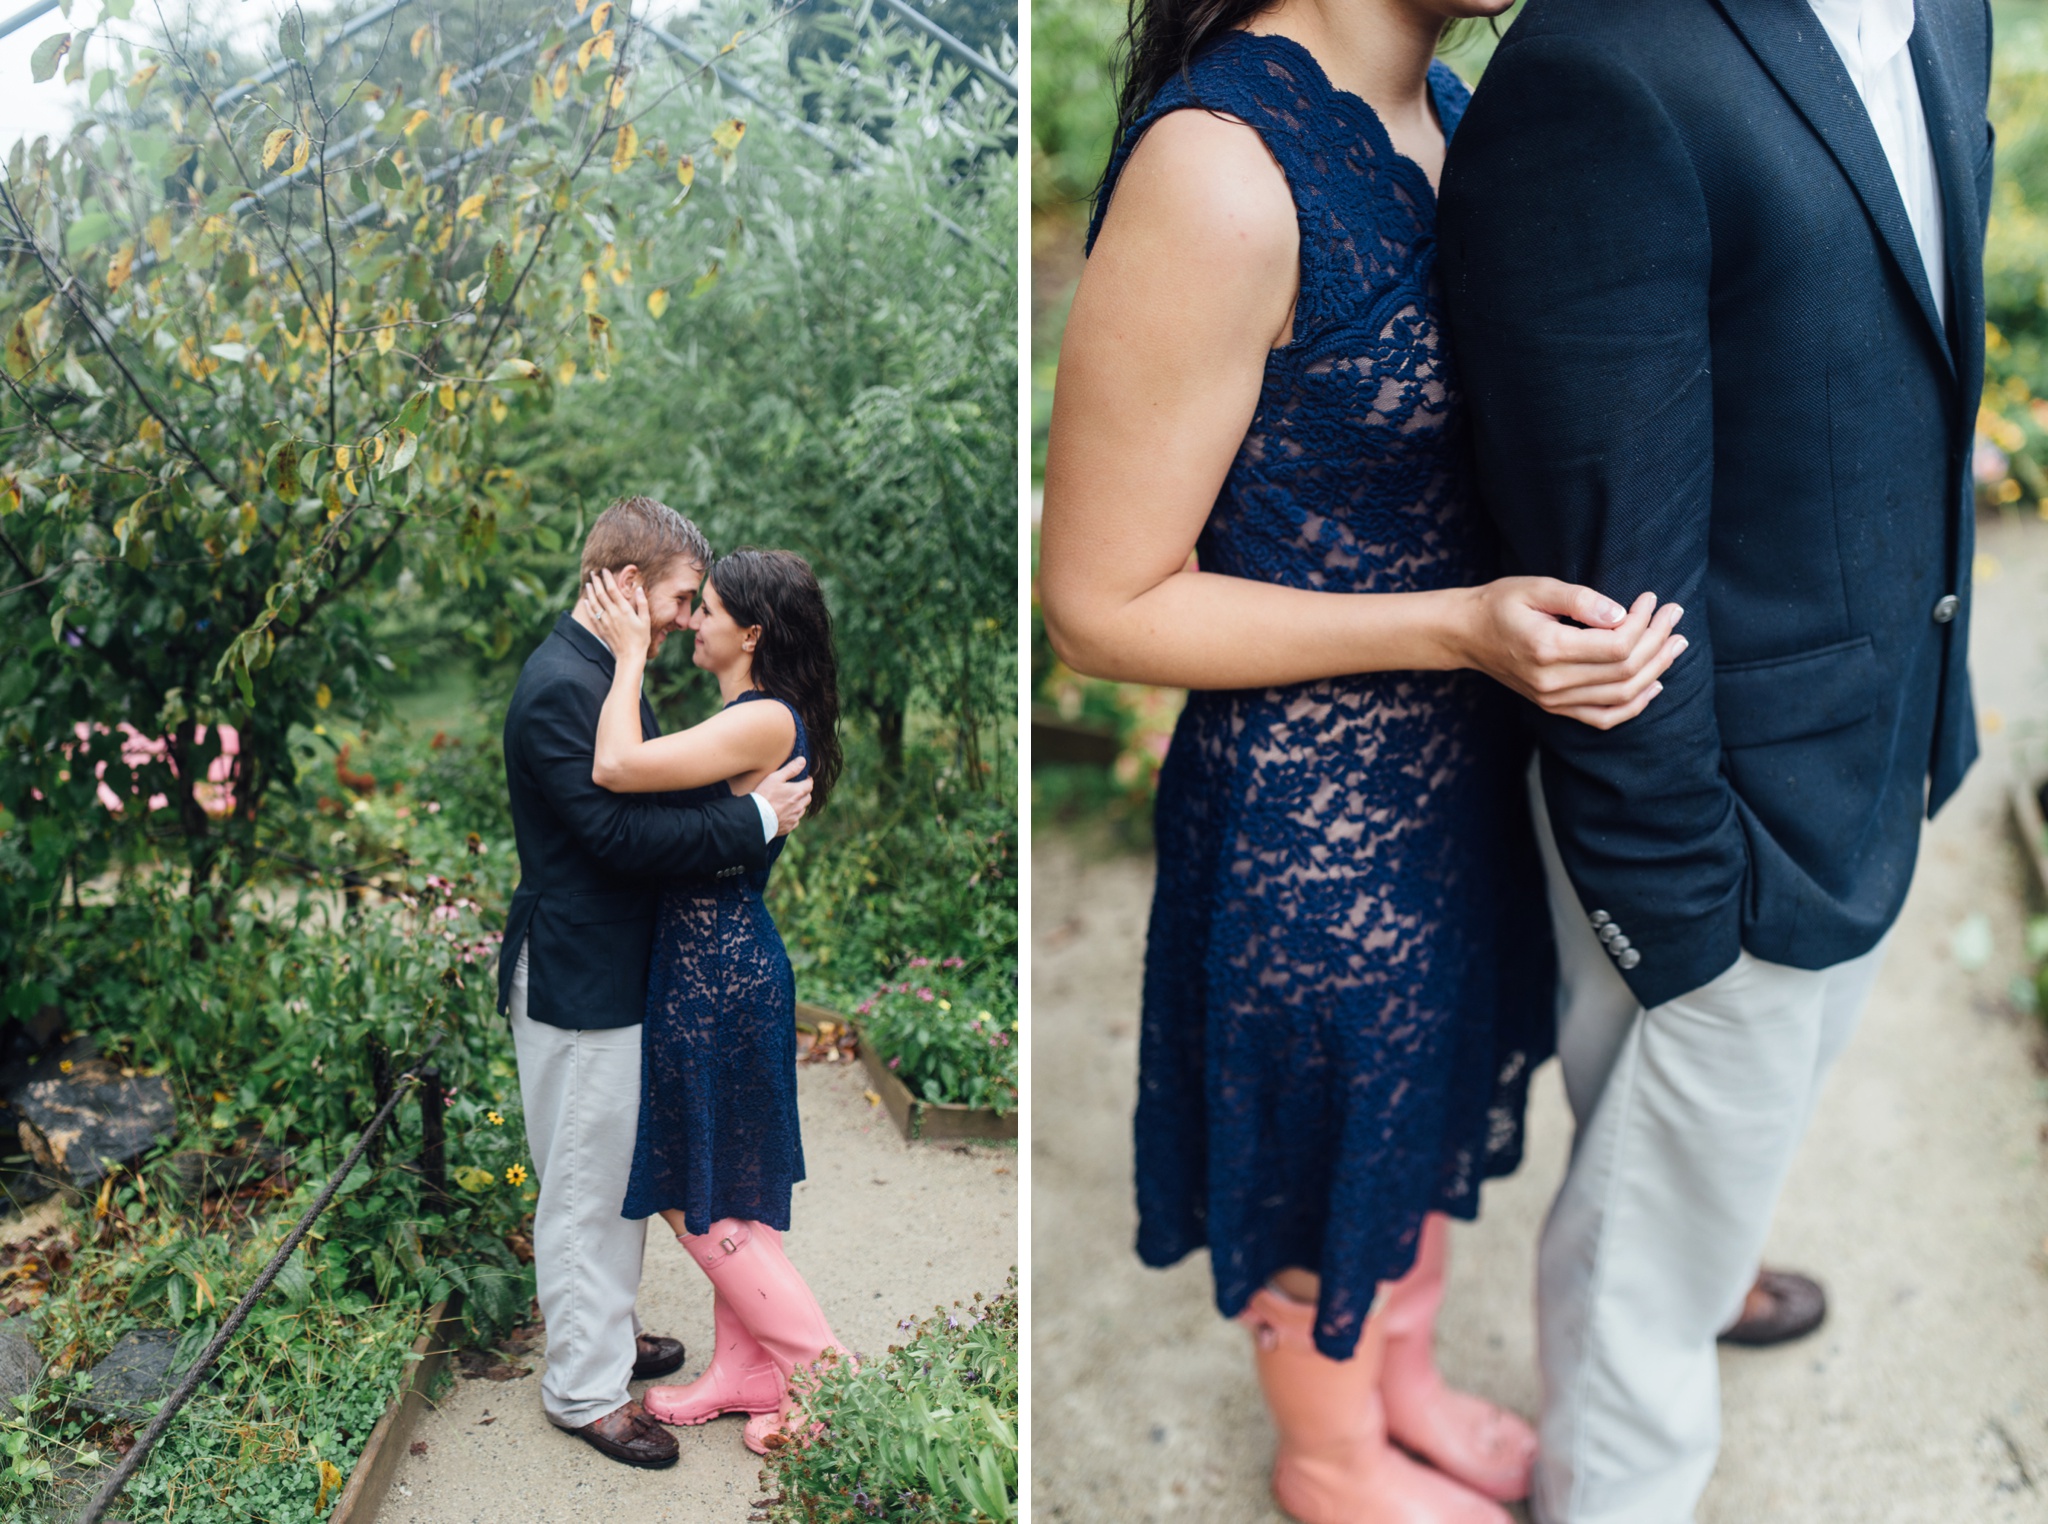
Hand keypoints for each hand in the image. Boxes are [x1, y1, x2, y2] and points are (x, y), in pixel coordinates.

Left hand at [583, 569, 654, 661]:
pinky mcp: (601, 629)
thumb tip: (640, 589)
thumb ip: (642, 603)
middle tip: (593, 573)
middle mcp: (612, 614)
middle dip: (596, 582)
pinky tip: (585, 601)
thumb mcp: (645, 620)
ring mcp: (605, 621)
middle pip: (601, 594)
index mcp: (624, 610)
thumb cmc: (641, 639)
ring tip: (588, 583)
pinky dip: (588, 607)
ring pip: (594, 603)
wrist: (630, 656)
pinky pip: (592, 615)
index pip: (613, 590)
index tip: (604, 570)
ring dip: (590, 592)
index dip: (608, 579)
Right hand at [755, 757, 811, 836]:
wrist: (756, 817)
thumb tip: (803, 761)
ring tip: (789, 802)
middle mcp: (799, 805)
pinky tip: (784, 814)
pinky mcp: (789, 826)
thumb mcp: (775, 777)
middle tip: (796, 790)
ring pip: (802, 809)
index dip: (807, 780)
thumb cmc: (765, 795)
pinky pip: (795, 820)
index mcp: (798, 792)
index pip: (810, 784)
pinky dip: (792, 816)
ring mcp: (795, 817)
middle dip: (804, 792)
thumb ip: (790, 769)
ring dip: (799, 805)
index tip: (803, 779)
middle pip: (808, 797)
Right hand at [1454, 581, 1687, 729]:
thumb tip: (1621, 613)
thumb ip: (1580, 600)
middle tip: (1674, 615)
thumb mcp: (1537, 587)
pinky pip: (1604, 717)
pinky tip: (1655, 684)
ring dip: (1656, 670)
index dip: (1644, 623)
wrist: (1467, 634)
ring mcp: (1554, 700)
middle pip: (1625, 671)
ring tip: (1676, 643)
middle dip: (1657, 641)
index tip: (1651, 599)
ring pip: (1622, 695)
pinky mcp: (1556, 708)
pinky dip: (1635, 705)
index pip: (1616, 645)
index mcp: (1547, 649)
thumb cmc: (1501, 604)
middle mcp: (1552, 682)